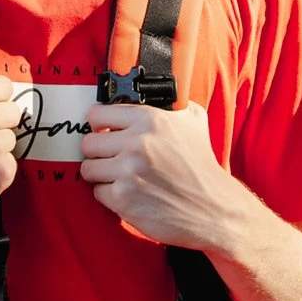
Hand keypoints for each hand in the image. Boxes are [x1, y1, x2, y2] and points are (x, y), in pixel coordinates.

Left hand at [79, 102, 245, 251]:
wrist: (213, 209)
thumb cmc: (201, 165)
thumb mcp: (193, 120)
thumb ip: (168, 103)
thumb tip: (147, 91)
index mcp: (149, 119)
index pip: (97, 114)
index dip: (99, 124)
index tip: (103, 131)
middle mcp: (137, 143)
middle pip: (88, 142)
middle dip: (99, 151)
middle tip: (112, 158)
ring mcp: (128, 172)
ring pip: (89, 168)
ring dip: (102, 174)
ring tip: (121, 177)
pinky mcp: (123, 199)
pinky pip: (98, 192)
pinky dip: (110, 195)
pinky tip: (130, 193)